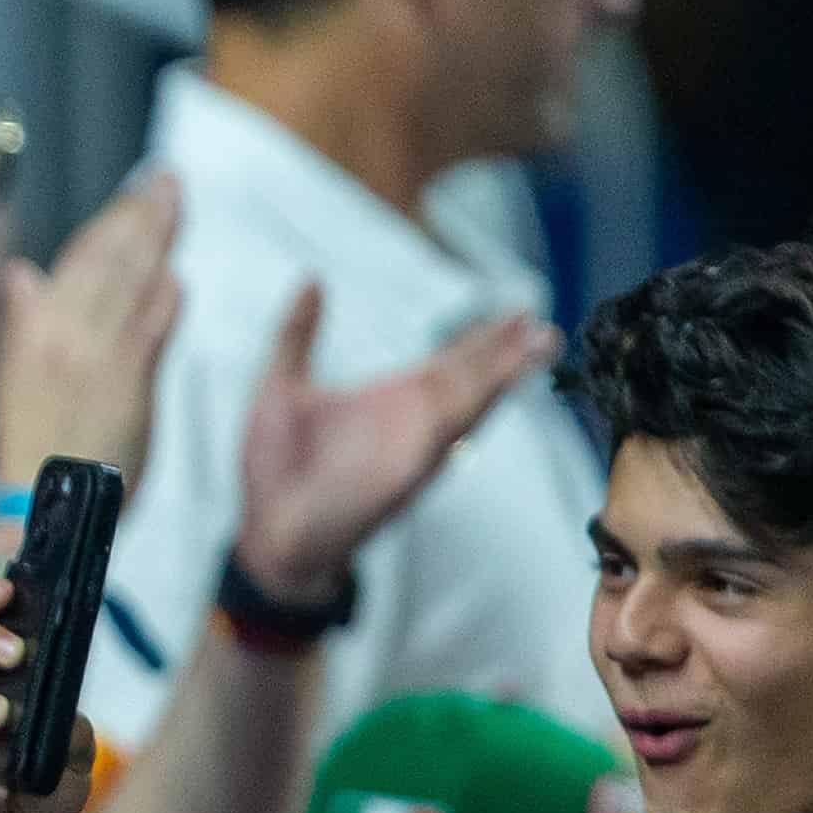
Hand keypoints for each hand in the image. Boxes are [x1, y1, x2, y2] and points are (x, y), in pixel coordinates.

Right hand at [0, 174, 181, 491]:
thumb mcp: (16, 375)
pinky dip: (163, 304)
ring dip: (157, 241)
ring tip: (176, 204)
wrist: (42, 502)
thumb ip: (27, 318)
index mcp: (36, 328)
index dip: (111, 219)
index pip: (79, 259)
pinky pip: (147, 335)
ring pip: (129, 285)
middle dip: (141, 215)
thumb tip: (21, 273)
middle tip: (168, 179)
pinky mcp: (125, 386)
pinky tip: (177, 279)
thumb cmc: (33, 444)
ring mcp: (96, 357)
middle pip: (109, 261)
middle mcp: (64, 335)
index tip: (137, 190)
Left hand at [229, 285, 554, 609]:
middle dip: (509, 350)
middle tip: (545, 322)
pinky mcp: (406, 470)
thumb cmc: (275, 467)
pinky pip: (448, 433)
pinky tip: (503, 382)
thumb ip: (297, 333)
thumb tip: (312, 280)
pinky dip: (476, 406)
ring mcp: (414, 446)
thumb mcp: (280, 386)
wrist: (266, 531)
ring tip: (543, 343)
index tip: (520, 311)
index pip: (451, 360)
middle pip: (473, 376)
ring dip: (507, 373)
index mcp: (391, 400)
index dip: (485, 337)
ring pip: (472, 400)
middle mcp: (412, 421)